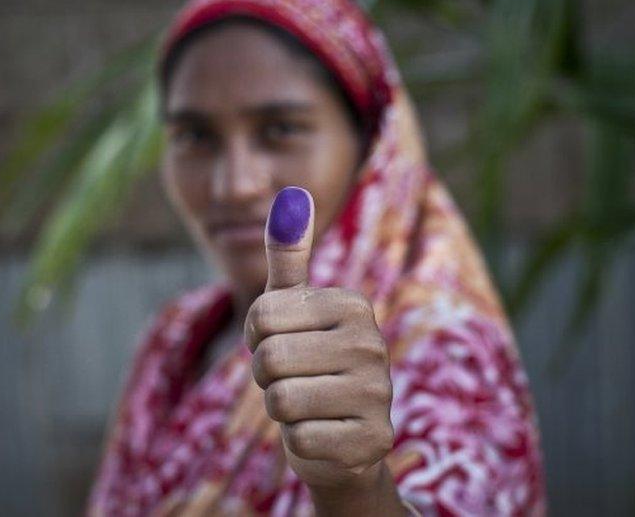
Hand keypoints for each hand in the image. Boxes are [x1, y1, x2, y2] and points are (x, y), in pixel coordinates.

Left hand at [245, 186, 394, 489]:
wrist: (341, 439)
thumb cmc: (309, 362)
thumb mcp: (294, 307)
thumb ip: (289, 255)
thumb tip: (292, 192)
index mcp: (352, 304)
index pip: (261, 315)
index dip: (256, 337)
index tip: (284, 344)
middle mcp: (373, 344)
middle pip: (269, 359)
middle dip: (266, 377)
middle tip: (295, 380)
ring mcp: (378, 394)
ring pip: (281, 400)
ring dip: (282, 410)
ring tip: (308, 406)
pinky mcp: (373, 440)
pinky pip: (300, 439)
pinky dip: (300, 442)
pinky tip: (324, 434)